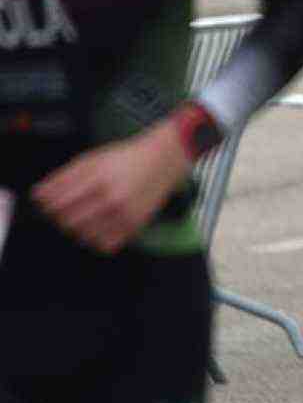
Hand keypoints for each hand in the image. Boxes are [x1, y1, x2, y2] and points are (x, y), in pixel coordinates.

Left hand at [32, 123, 192, 254]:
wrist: (164, 159)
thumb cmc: (127, 157)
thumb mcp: (92, 159)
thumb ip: (63, 177)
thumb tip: (38, 196)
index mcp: (96, 179)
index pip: (57, 203)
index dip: (47, 205)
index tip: (49, 203)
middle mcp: (110, 198)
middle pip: (67, 221)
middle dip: (61, 217)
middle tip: (68, 209)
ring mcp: (124, 214)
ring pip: (84, 236)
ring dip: (78, 229)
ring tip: (85, 216)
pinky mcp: (135, 225)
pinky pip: (105, 245)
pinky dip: (96, 239)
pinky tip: (100, 226)